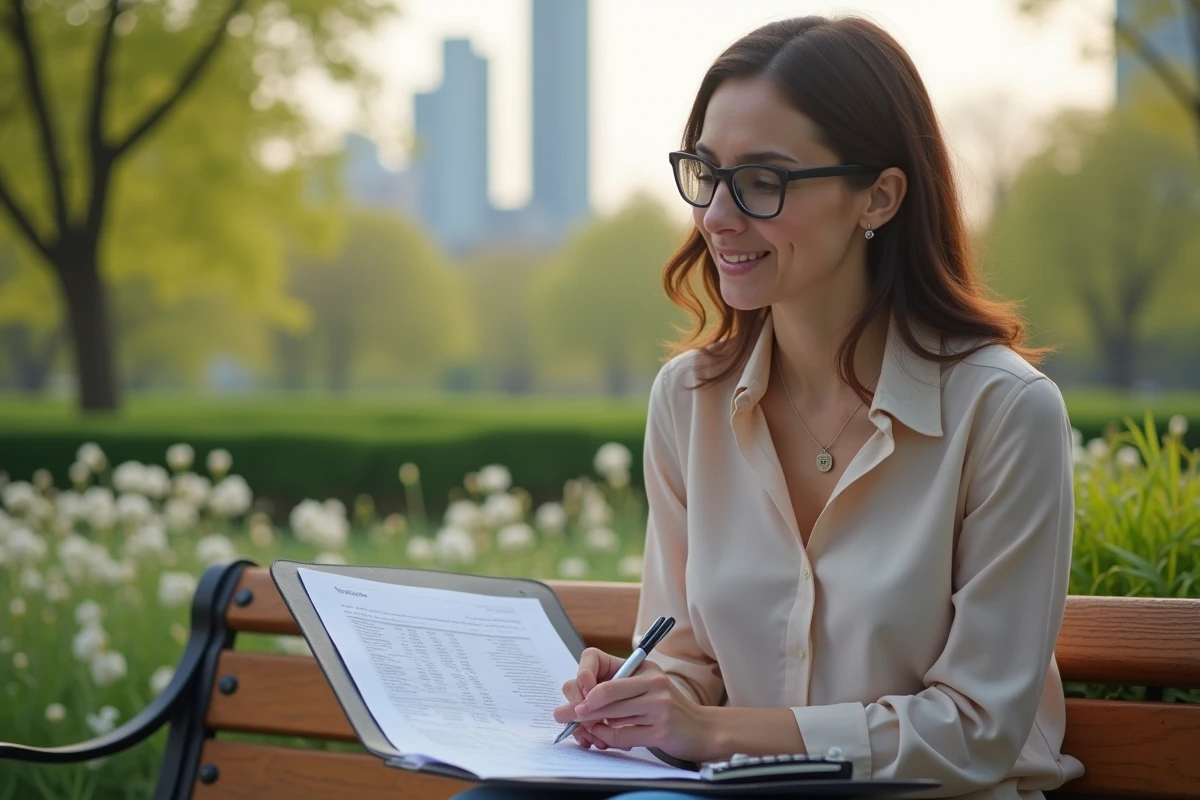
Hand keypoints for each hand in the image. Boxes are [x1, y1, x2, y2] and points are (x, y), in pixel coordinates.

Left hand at [552, 647, 714, 762]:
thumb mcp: (643, 691)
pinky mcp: (661, 728)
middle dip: (579, 706)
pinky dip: (607, 738)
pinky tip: (601, 738)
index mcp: (643, 667)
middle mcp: (652, 681)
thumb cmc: (665, 711)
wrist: (701, 730)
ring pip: (610, 714)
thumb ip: (615, 693)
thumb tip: (577, 704)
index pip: (598, 659)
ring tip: (583, 729)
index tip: (577, 693)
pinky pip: (622, 734)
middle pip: (603, 692)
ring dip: (591, 724)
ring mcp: (659, 704)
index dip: (582, 675)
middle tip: (562, 715)